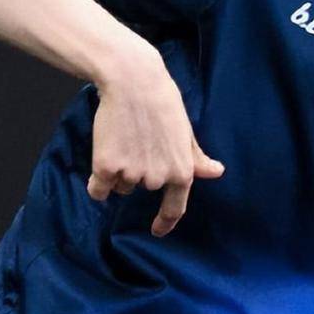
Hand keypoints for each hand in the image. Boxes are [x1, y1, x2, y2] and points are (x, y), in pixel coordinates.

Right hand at [87, 58, 224, 236]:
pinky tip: (104, 153)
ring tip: (124, 138)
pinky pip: (98, 189)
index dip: (165, 222)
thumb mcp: (186, 131)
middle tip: (138, 140)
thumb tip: (216, 172)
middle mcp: (157, 178)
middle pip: (141, 189)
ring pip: (119, 186)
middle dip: (137, 171)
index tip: (158, 230)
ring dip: (118, 171)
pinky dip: (97, 180)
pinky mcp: (106, 168)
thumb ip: (197, 158)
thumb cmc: (162, 103)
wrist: (134, 83)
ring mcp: (131, 174)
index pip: (175, 208)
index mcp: (182, 171)